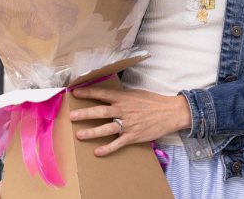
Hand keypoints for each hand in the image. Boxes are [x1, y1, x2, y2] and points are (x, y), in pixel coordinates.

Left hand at [69, 87, 191, 156]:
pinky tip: (97, 152)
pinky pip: (118, 143)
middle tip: (72, 116)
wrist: (171, 112)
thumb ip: (121, 95)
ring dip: (92, 132)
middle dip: (85, 113)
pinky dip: (107, 148)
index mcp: (124, 98)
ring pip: (107, 128)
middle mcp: (124, 110)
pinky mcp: (133, 136)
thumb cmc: (153, 102)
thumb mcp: (136, 93)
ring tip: (79, 135)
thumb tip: (107, 95)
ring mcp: (128, 124)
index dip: (88, 92)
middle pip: (101, 111)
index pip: (103, 93)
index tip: (75, 92)